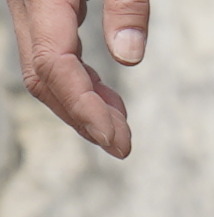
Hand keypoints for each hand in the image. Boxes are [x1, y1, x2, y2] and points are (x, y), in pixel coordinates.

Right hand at [6, 0, 147, 157]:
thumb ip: (126, 4)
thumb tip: (128, 57)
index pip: (53, 63)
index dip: (83, 107)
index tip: (116, 141)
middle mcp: (26, 4)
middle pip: (42, 75)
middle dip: (82, 117)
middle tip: (123, 147)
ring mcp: (30, 7)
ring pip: (42, 69)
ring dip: (80, 105)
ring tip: (121, 130)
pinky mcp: (41, 9)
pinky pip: (51, 54)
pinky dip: (79, 83)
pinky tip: (108, 100)